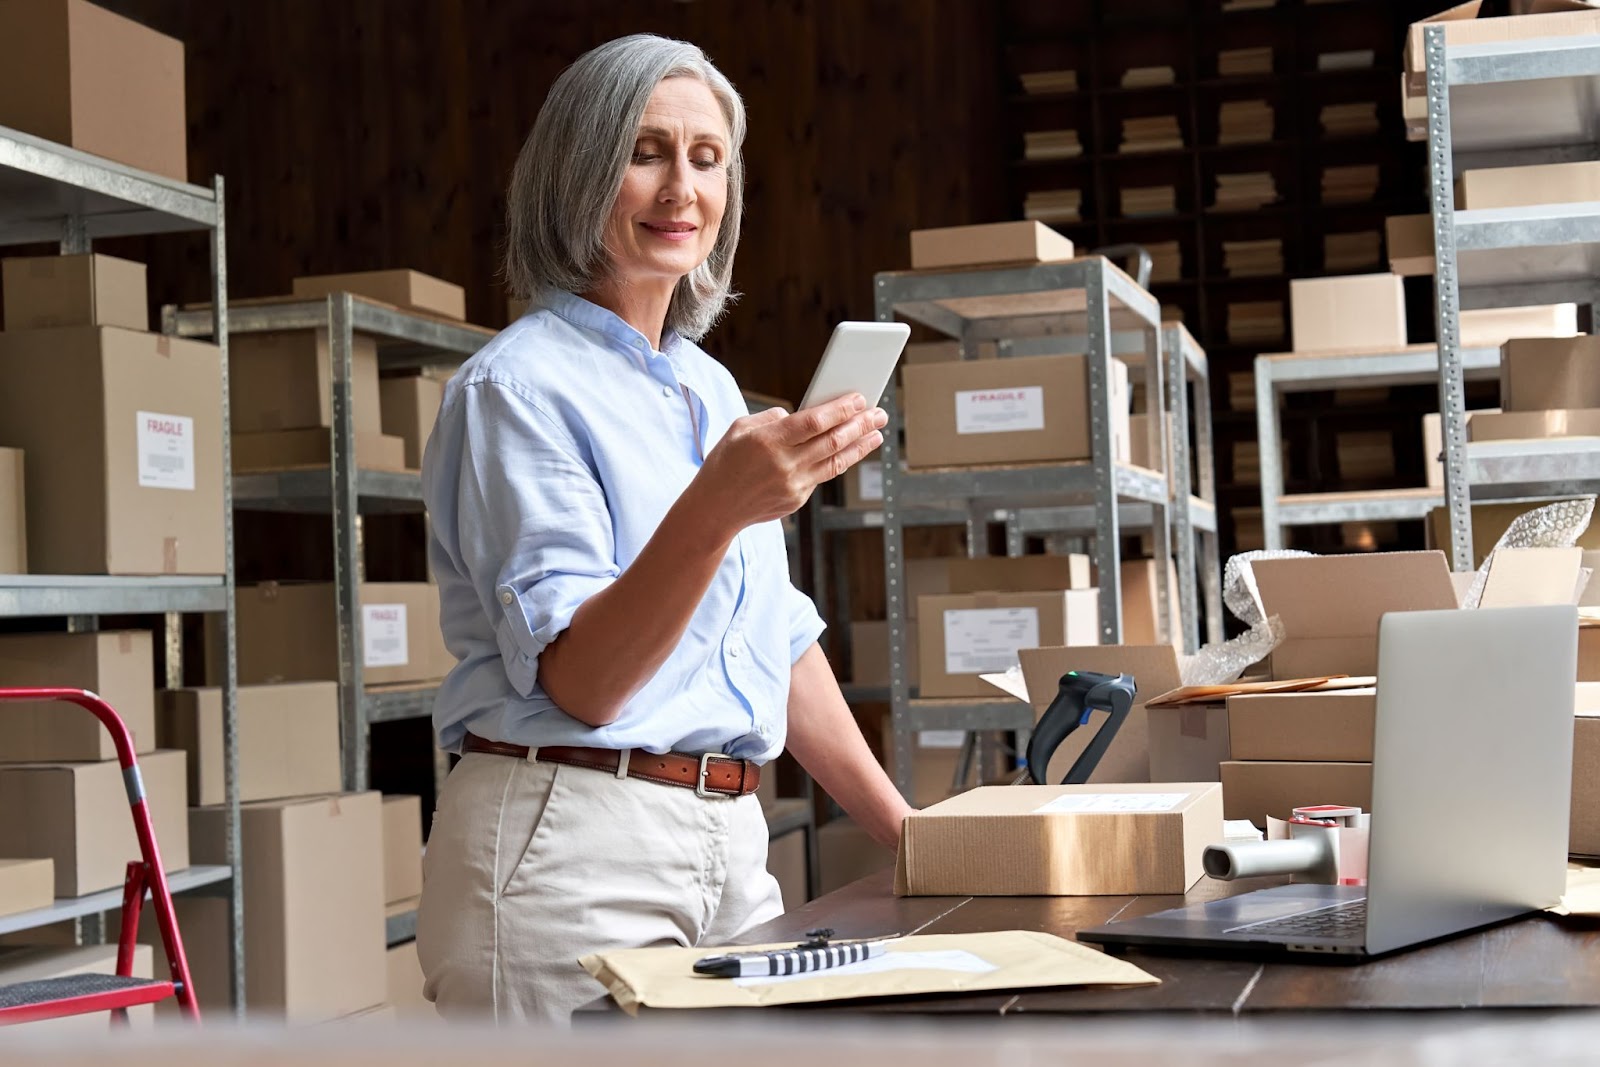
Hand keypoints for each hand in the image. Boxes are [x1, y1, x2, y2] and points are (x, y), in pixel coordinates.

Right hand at [690, 393, 885, 539]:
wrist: (715, 508)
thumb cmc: (725, 463)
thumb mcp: (740, 429)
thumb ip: (772, 418)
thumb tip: (801, 416)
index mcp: (769, 441)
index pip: (814, 421)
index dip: (841, 409)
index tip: (859, 398)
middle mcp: (785, 464)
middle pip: (833, 441)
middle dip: (860, 424)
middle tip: (878, 413)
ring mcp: (793, 485)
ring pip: (836, 461)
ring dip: (860, 445)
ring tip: (877, 433)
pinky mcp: (797, 499)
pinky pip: (822, 476)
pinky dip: (838, 461)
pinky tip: (851, 450)